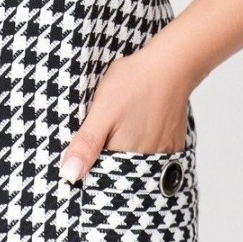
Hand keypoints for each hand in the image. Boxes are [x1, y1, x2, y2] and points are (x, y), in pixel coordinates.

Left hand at [58, 45, 190, 182]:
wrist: (171, 65)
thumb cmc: (135, 83)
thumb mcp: (102, 110)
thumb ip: (87, 144)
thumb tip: (69, 176)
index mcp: (124, 156)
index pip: (100, 175)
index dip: (89, 165)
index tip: (84, 150)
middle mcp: (146, 161)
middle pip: (119, 170)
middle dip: (107, 157)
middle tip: (106, 129)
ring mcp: (163, 154)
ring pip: (136, 163)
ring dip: (126, 151)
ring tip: (123, 125)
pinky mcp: (173, 145)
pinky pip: (154, 155)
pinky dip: (143, 145)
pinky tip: (139, 126)